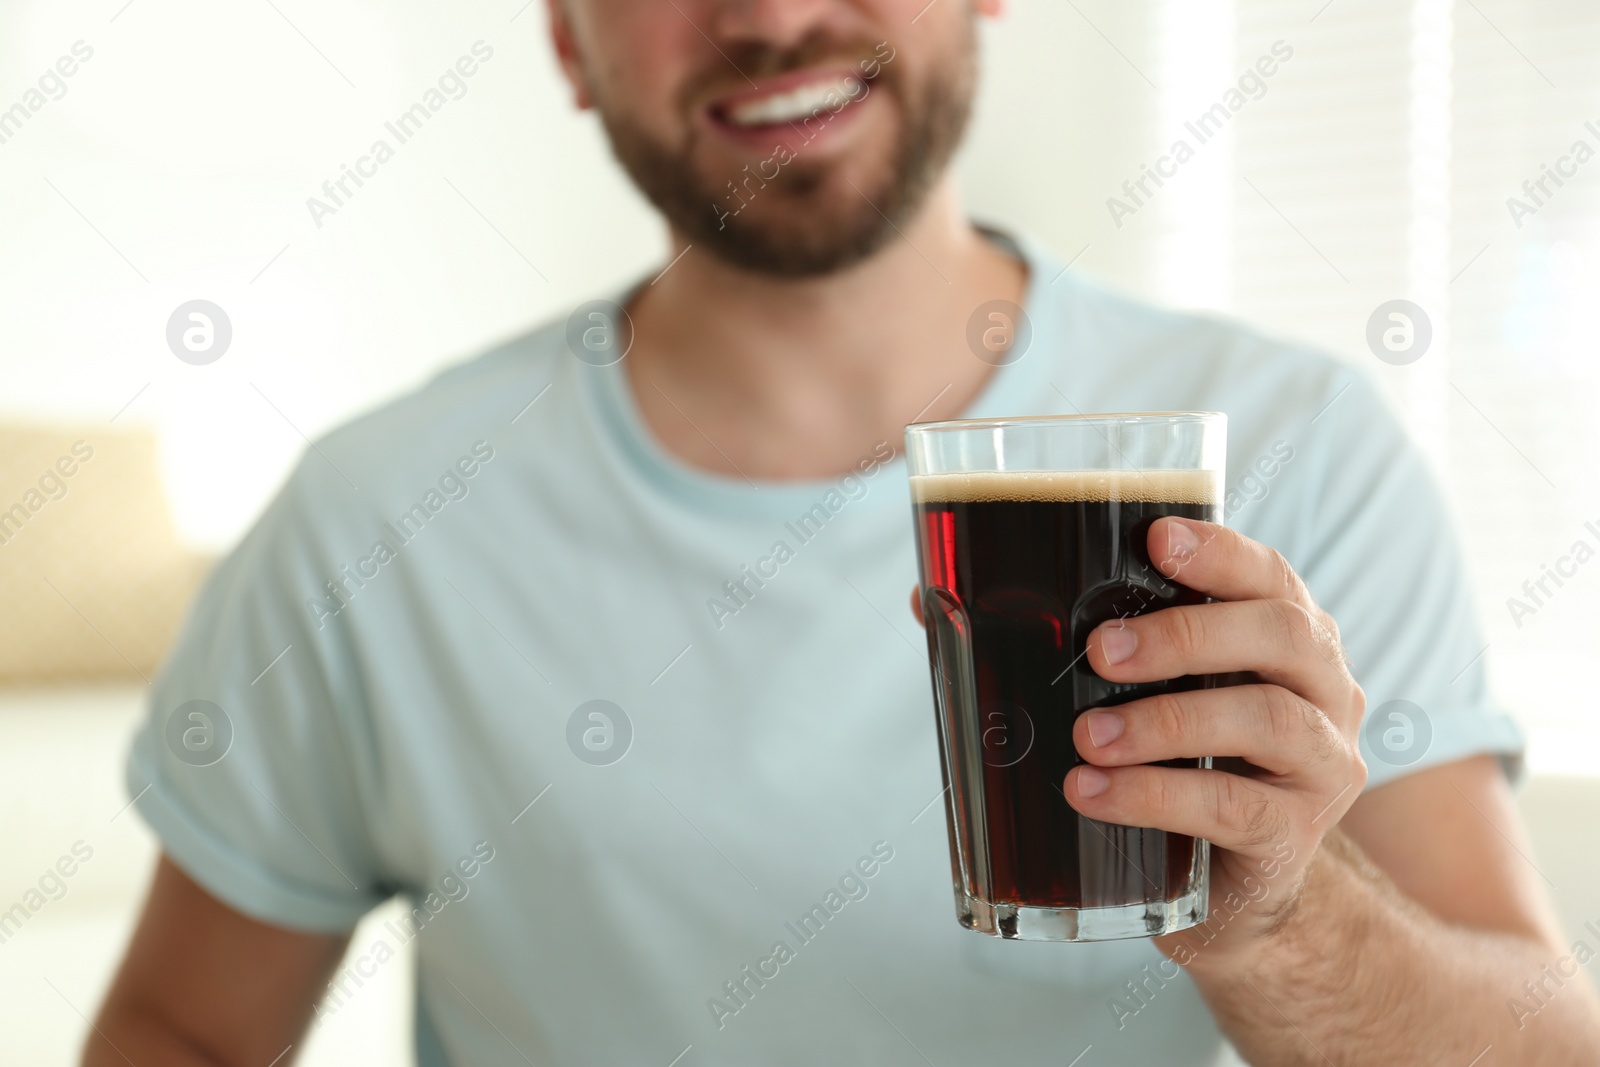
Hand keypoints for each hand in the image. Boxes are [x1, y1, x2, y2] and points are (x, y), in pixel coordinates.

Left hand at [1063, 517, 1366, 971]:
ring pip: (1267, 720)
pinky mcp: (1296, 837)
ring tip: (1086, 735)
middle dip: (1186, 634)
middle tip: (1100, 651)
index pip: (1271, 576)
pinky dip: (1156, 795)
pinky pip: (1234, 808)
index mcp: (1287, 637)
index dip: (1221, 552)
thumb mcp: (1138, 696)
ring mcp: (1321, 766)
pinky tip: (1093, 793)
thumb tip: (928, 603)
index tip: (1155, 539)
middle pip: (1280, 635)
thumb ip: (1057, 644)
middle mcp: (1324, 690)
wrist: (1232, 893)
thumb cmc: (1176, 763)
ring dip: (1167, 719)